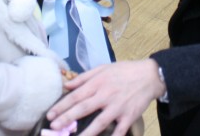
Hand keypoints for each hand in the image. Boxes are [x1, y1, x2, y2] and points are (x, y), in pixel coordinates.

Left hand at [47, 60, 163, 135]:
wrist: (149, 76)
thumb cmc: (124, 71)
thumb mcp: (103, 68)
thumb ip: (84, 77)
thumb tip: (67, 85)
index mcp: (98, 83)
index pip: (76, 95)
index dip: (62, 106)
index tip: (50, 114)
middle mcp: (106, 95)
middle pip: (83, 108)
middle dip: (67, 118)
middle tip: (54, 127)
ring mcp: (118, 107)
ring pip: (99, 122)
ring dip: (86, 133)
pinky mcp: (129, 116)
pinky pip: (119, 130)